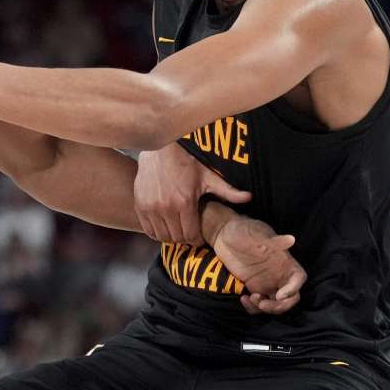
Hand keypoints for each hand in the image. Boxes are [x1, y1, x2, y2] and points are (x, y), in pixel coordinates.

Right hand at [134, 143, 250, 245]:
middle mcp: (166, 208)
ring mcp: (151, 207)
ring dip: (170, 237)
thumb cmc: (186, 162)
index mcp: (184, 202)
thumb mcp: (208, 176)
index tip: (198, 237)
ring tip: (176, 230)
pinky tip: (163, 226)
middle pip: (176, 237)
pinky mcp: (140, 205)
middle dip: (184, 239)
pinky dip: (155, 232)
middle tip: (188, 234)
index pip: (190, 235)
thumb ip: (227, 190)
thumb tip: (248, 197)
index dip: (196, 240)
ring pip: (161, 236)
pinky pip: (147, 229)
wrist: (160, 150)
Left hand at [209, 214, 305, 314]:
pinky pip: (259, 304)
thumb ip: (273, 240)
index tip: (279, 295)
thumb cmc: (242, 230)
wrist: (223, 234)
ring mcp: (266, 282)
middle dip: (280, 306)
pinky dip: (253, 307)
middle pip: (290, 297)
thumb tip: (291, 239)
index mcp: (284, 261)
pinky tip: (242, 298)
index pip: (298, 278)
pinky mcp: (253, 287)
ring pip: (275, 304)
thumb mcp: (256, 233)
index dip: (293, 289)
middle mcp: (278, 274)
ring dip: (266, 308)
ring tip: (251, 299)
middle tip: (263, 304)